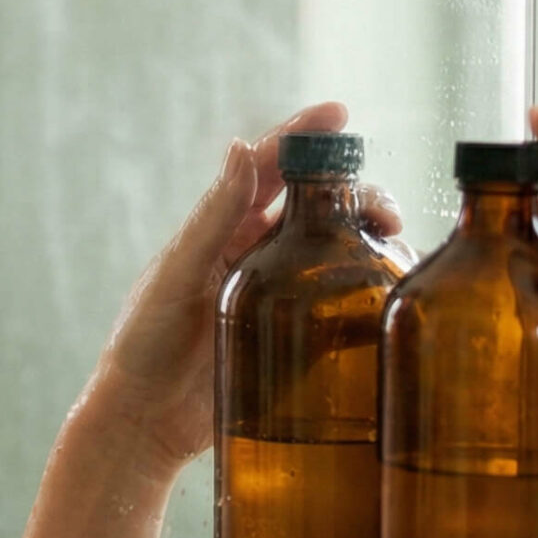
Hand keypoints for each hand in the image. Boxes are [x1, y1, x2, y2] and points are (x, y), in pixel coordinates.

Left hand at [79, 101, 404, 479]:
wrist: (144, 425)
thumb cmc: (144, 345)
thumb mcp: (177, 275)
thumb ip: (212, 216)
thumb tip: (241, 145)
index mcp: (224, 227)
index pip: (272, 166)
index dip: (306, 134)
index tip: (342, 113)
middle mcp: (256, 252)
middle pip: (319, 203)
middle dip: (356, 192)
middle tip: (381, 210)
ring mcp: (278, 293)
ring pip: (336, 248)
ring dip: (368, 236)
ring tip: (392, 244)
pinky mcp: (295, 334)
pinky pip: (341, 302)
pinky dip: (370, 288)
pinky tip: (393, 290)